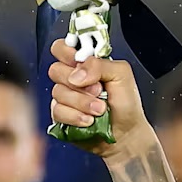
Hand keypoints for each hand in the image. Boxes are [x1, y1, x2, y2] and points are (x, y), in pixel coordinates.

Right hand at [44, 39, 151, 157]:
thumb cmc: (126, 104)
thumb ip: (100, 65)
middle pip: (55, 69)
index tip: (79, 62)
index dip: (67, 53)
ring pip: (58, 92)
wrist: (126, 134)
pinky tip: (89, 120)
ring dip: (82, 102)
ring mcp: (64, 96)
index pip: (62, 47)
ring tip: (100, 109)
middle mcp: (72, 78)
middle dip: (79, 83)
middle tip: (98, 91)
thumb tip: (76, 74)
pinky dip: (75, 116)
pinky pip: (57, 111)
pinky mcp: (61, 115)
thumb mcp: (122, 75)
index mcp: (85, 63)